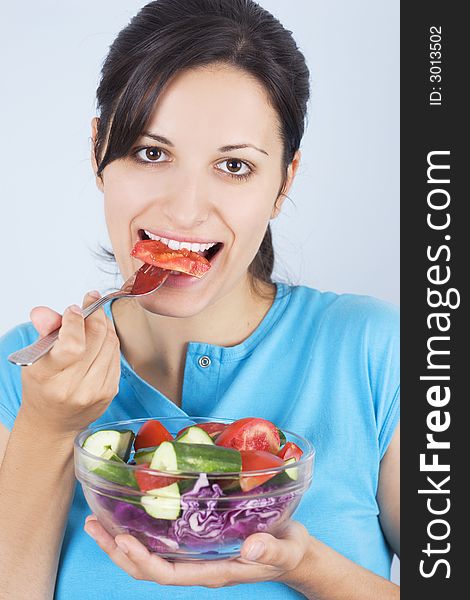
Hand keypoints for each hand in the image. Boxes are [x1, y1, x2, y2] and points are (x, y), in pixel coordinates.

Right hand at [20, 291, 120, 434]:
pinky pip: (116, 356)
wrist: (52, 423)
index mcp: (48, 377)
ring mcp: (95, 391)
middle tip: (90, 305)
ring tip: (95, 319)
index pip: (72, 344)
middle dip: (95, 315)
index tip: (73, 310)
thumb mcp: (35, 360)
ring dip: (105, 326)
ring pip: (110, 345)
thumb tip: (44, 312)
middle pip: (97, 339)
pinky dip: (110, 341)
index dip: (76, 321)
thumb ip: (44, 332)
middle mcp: (73, 387)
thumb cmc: (42, 388)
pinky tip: (101, 337)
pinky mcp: (109, 391)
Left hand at [84, 514, 310, 588]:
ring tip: (98, 522)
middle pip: (148, 568)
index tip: (123, 540)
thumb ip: (270, 549)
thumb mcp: (286, 548)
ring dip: (121, 543)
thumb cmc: (288, 549)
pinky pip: (162, 544)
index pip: (169, 574)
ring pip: (150, 558)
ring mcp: (196, 556)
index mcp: (214, 571)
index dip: (143, 560)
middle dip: (118, 551)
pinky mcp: (198, 542)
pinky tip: (130, 516)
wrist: (293, 551)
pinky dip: (140, 532)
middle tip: (95, 525)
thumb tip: (251, 548)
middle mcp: (199, 566)